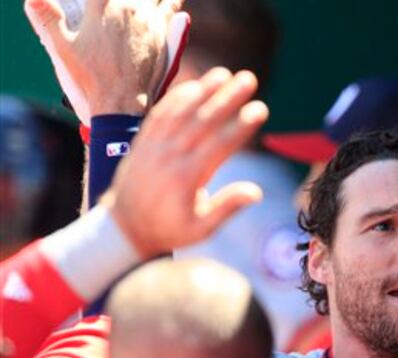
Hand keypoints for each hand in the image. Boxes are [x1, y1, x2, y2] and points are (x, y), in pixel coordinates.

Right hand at [25, 0, 181, 114]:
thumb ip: (47, 18)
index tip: (94, 5)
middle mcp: (128, 7)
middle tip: (113, 9)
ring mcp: (148, 19)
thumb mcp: (61, 47)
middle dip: (118, 0)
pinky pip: (172, 6)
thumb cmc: (90, 76)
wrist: (121, 101)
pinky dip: (170, 1)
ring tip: (133, 6)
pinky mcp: (163, 33)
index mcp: (101, 5)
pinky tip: (168, 0)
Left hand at [103, 68, 268, 258]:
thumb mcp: (201, 229)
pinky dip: (177, 97)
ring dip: (203, 89)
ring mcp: (154, 146)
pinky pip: (160, 113)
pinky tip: (194, 85)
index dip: (241, 126)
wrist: (122, 228)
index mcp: (188, 178)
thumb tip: (256, 192)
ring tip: (224, 73)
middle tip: (249, 79)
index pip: (219, 145)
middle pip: (203, 120)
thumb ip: (227, 207)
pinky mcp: (143, 141)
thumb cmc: (167, 230)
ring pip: (181, 111)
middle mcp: (170, 157)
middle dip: (227, 98)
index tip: (260, 109)